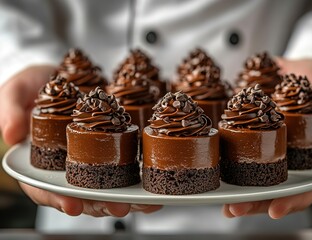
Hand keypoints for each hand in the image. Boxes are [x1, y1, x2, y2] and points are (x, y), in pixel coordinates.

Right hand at [0, 66, 161, 216]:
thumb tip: (11, 134)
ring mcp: (89, 160)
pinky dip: (136, 179)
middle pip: (80, 194)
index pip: (43, 188)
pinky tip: (152, 187)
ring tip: (143, 203)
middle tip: (118, 208)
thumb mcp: (15, 91)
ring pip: (104, 187)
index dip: (57, 200)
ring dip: (124, 198)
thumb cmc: (36, 86)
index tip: (72, 206)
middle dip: (100, 204)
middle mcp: (65, 167)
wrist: (65, 74)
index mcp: (39, 160)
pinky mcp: (109, 150)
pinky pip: (122, 168)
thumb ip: (10, 110)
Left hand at [224, 58, 311, 218]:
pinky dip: (230, 172)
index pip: (310, 186)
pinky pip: (241, 159)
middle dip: (258, 204)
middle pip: (278, 191)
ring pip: (258, 182)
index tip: (275, 209)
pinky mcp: (251, 141)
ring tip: (226, 205)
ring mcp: (270, 152)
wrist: (287, 69)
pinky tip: (219, 181)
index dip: (294, 200)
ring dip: (241, 196)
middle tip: (237, 209)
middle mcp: (292, 158)